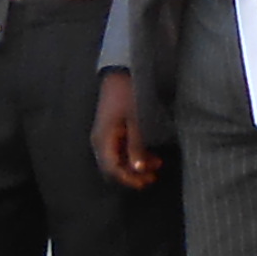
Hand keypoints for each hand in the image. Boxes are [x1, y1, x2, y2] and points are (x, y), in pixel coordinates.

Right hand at [90, 67, 161, 190]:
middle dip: (133, 175)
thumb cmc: (129, 95)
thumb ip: (136, 146)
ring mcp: (104, 136)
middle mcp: (100, 141)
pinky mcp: (111, 131)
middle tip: (153, 177)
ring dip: (135, 165)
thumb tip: (138, 169)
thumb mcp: (136, 121)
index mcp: (103, 139)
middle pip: (113, 168)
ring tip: (157, 164)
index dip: (128, 179)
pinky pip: (120, 151)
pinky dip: (134, 155)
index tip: (146, 182)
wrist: (121, 73)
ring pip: (117, 160)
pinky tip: (149, 154)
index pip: (112, 169)